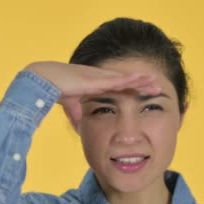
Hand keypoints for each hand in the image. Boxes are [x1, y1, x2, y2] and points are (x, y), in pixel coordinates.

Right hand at [23, 61, 160, 123]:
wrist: (45, 80)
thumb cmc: (56, 90)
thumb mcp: (71, 105)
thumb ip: (77, 113)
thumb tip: (80, 126)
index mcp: (97, 85)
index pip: (120, 88)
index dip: (133, 90)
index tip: (145, 94)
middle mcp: (101, 78)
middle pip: (128, 82)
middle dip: (143, 85)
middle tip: (158, 88)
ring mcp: (101, 77)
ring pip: (127, 78)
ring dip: (142, 81)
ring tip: (157, 83)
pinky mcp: (98, 79)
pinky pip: (119, 79)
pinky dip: (132, 79)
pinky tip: (144, 78)